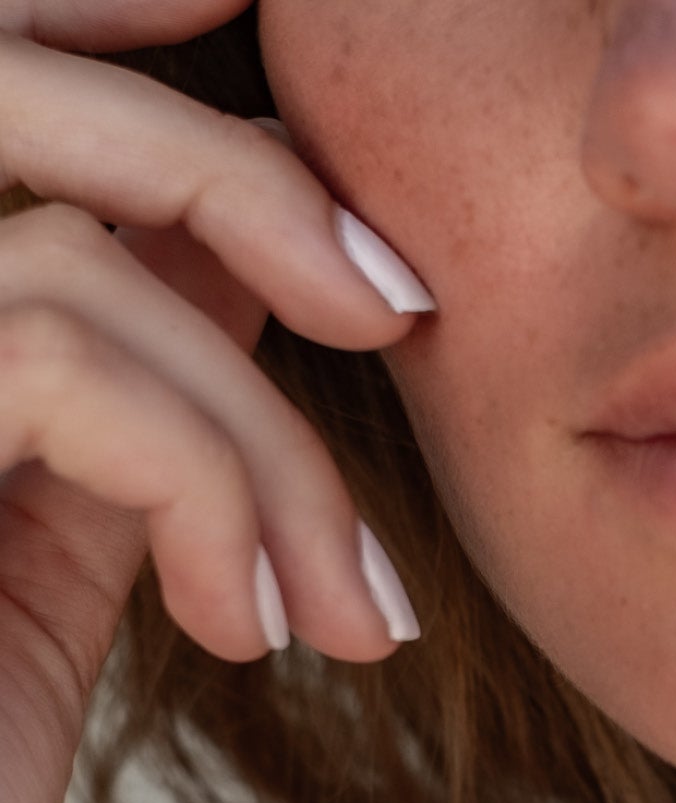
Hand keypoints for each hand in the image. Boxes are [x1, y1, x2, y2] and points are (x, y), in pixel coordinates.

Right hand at [0, 0, 434, 802]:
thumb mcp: (50, 550)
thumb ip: (121, 390)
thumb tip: (243, 257)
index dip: (102, 21)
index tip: (250, 16)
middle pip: (6, 85)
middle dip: (239, 173)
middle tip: (402, 307)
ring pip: (81, 269)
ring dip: (273, 454)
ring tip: (346, 614)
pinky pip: (62, 361)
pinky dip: (213, 497)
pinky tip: (249, 634)